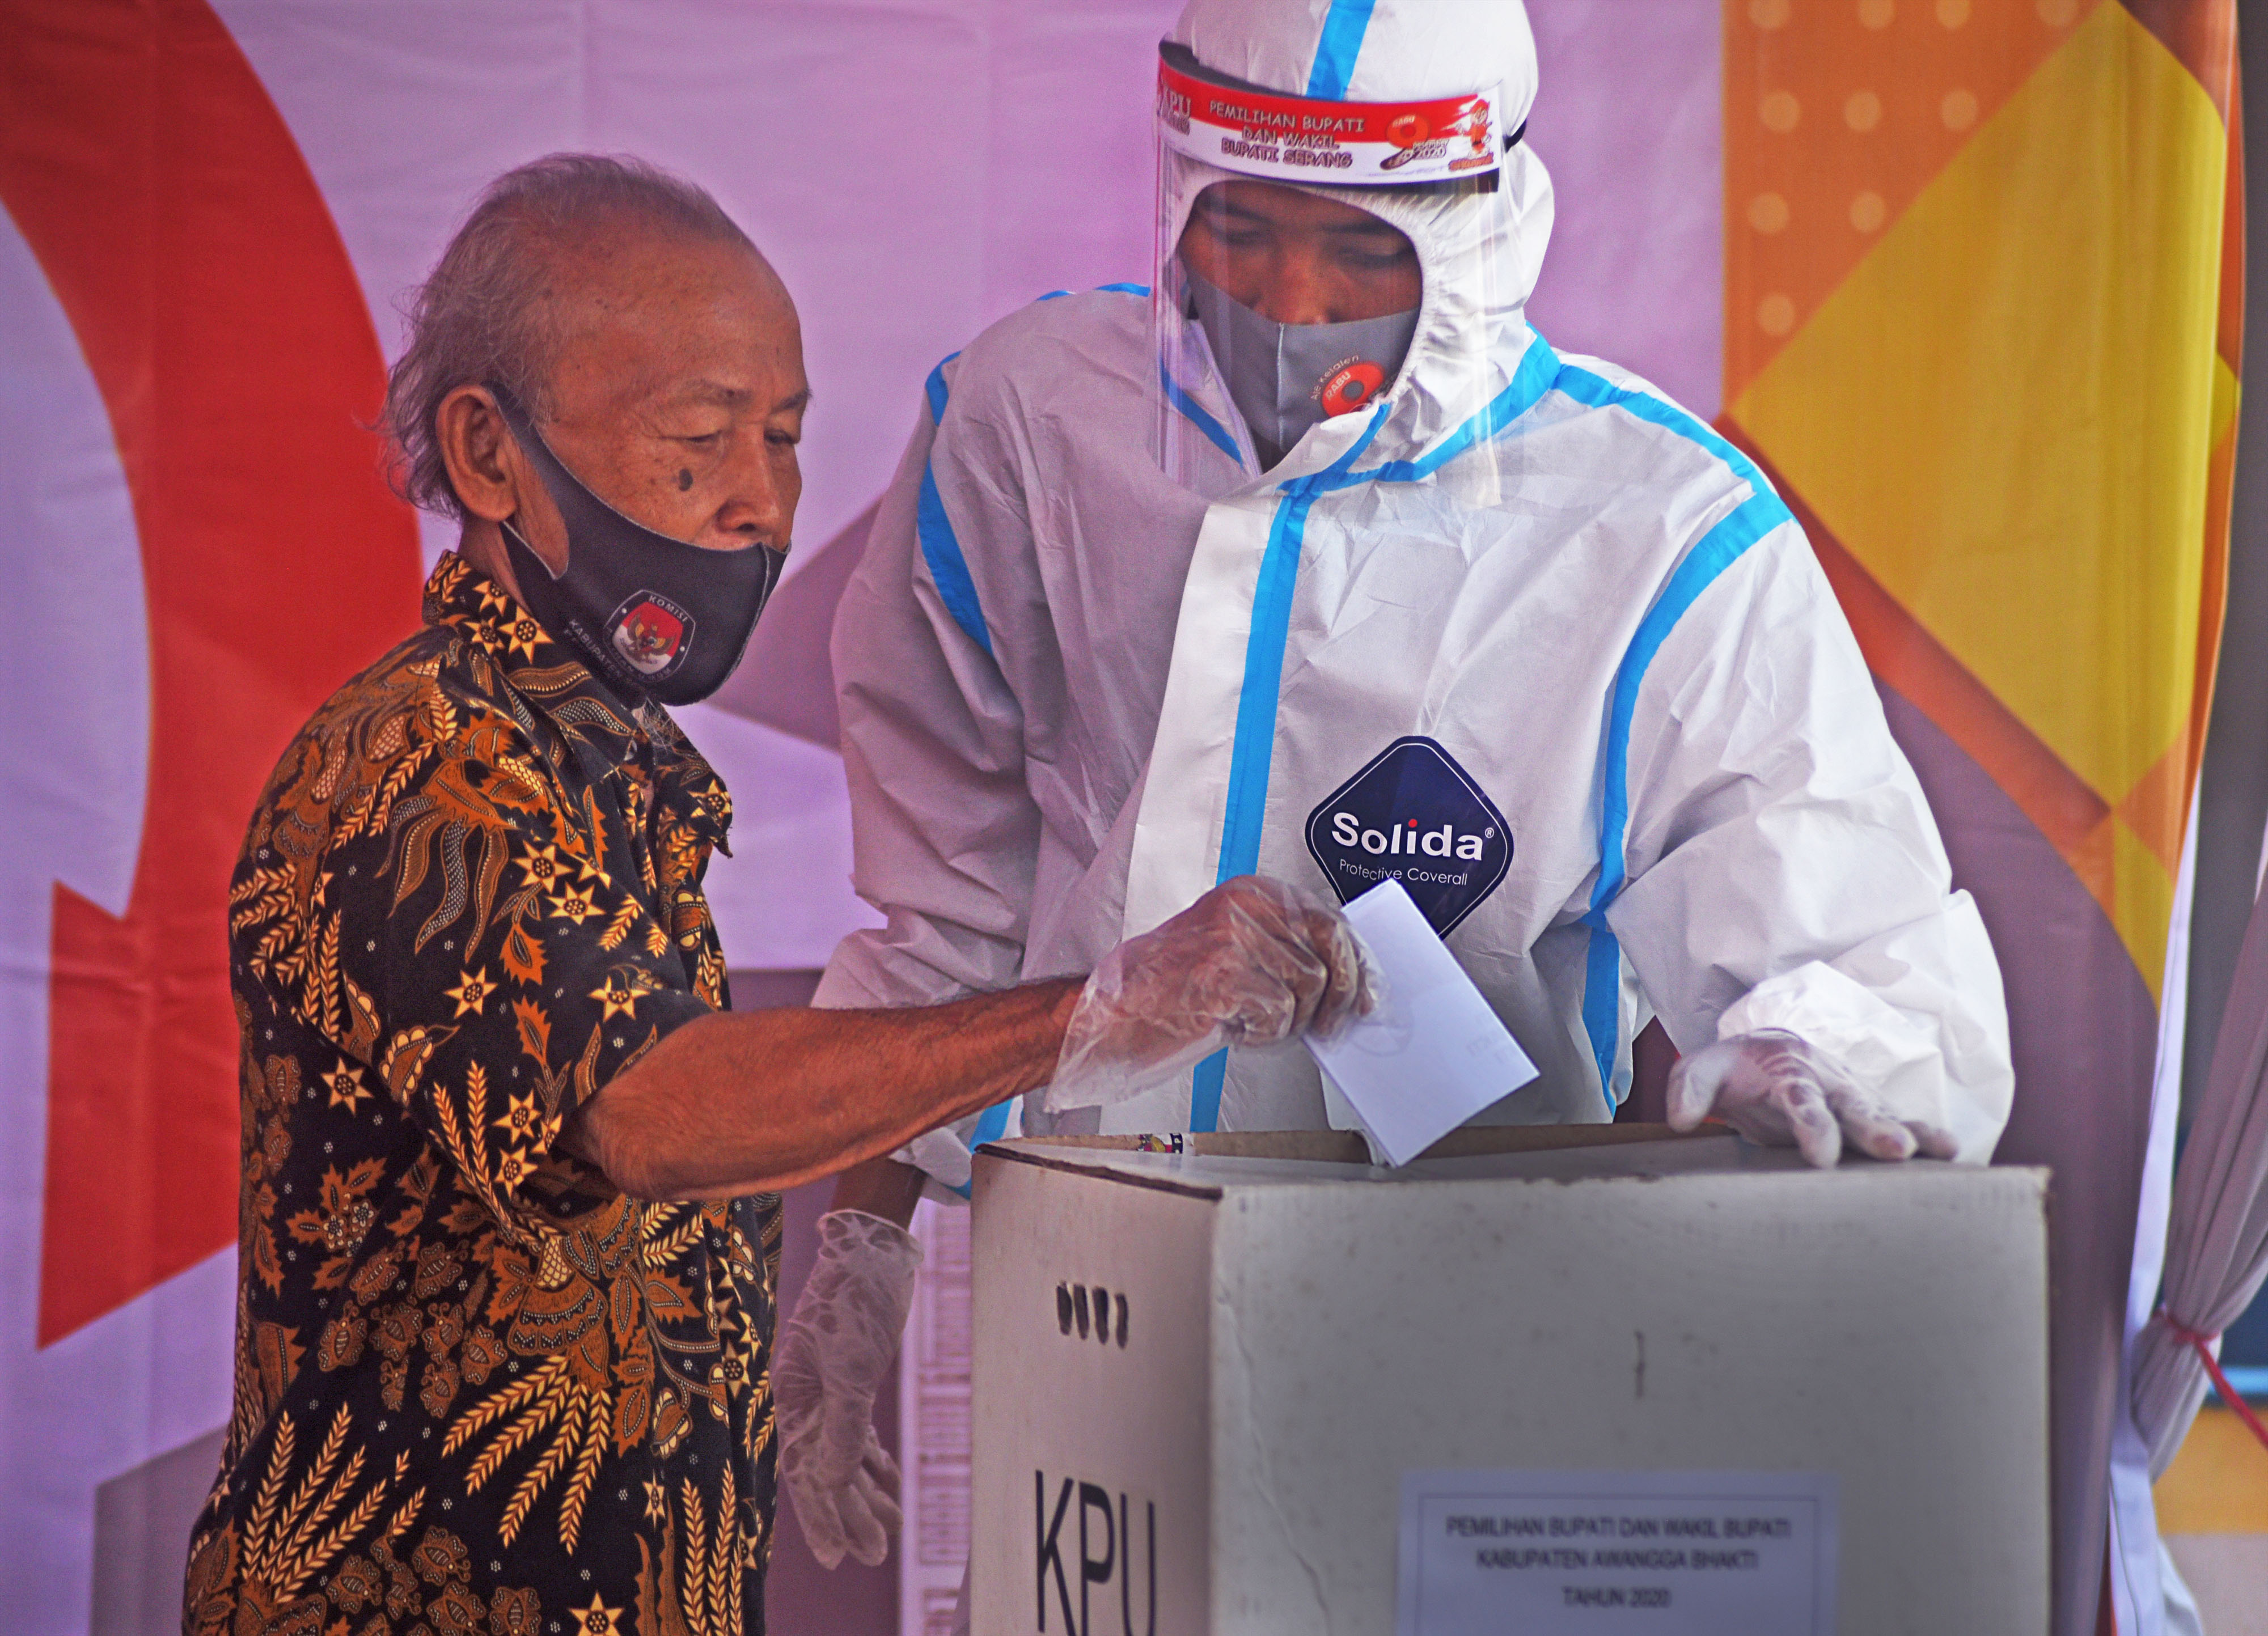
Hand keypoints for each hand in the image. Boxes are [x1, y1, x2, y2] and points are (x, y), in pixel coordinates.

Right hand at [774, 1210, 921, 1567]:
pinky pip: (857, 1432)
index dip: (824, 1518)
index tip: (840, 1558)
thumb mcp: (851, 1368)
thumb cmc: (854, 1300)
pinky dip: (872, 1458)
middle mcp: (804, 1400)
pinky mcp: (850, 1379)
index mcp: (792, 1398)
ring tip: (890, 1528)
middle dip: (850, 1514)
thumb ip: (840, 1427)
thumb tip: (829, 1482)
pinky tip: (888, 1483)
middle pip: (825, 1472)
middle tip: (877, 1552)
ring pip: (844, 1455)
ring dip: (866, 1492)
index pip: (805, 1473)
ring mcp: (827, 1390)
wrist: (870, 1247)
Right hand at [1044, 874, 1373, 1111]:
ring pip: (1308, 990)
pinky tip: (1232, 1027)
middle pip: (1330, 952)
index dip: (1356, 964)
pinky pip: (1279, 1017)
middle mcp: (1246, 907)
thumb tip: (1343, 978)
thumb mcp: (1233, 948)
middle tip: (1331, 1026)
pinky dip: (1263, 1035)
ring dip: (1289, 1020)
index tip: (1365, 995)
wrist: (1114, 1012)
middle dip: (1341, 995)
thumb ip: (1283, 949)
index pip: (1330, 920)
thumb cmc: (1169, 987)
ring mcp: (1235, 940)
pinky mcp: (1227, 978)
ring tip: (1249, 1021)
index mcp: (1251, 893)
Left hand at [1666, 1028, 1957, 1167]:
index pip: (1801, 1097)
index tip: (1823, 1157)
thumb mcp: (1700, 1070)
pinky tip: (1950, 1153)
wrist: (1759, 1054)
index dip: (1814, 1125)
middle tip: (1896, 1151)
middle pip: (1852, 1103)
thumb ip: (1690, 1090)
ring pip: (1881, 1111)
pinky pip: (1895, 1119)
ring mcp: (1849, 1093)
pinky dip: (1923, 1133)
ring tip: (1939, 1152)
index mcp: (1788, 1068)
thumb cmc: (1730, 1069)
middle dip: (1874, 1127)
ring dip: (1908, 1131)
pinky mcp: (1862, 1111)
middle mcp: (1827, 1078)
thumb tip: (1681, 1119)